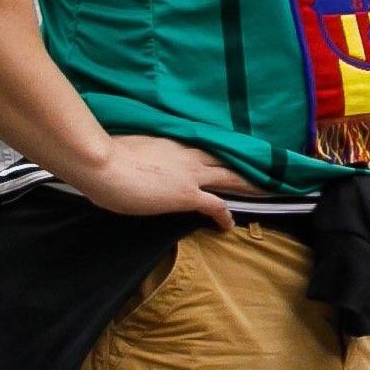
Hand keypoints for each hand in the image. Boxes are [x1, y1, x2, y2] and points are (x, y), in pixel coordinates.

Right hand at [64, 130, 246, 223]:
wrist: (102, 163)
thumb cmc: (105, 157)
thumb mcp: (129, 151)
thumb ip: (142, 156)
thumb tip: (137, 162)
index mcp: (173, 142)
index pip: (204, 148)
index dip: (218, 153)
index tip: (229, 156)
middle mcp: (187, 155)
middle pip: (225, 159)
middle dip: (245, 165)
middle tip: (264, 169)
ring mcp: (191, 174)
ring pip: (230, 176)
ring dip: (249, 185)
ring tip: (267, 191)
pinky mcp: (188, 194)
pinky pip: (216, 206)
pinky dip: (225, 216)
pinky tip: (229, 226)